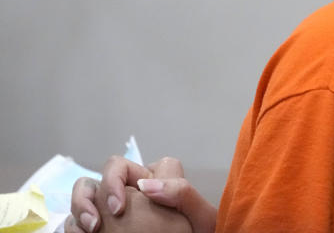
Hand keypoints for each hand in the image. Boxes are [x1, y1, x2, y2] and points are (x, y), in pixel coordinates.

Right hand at [66, 156, 203, 232]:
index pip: (127, 165)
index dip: (117, 179)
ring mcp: (113, 210)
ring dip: (79, 207)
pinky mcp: (100, 228)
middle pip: (99, 177)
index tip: (119, 207)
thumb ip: (182, 193)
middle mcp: (131, 190)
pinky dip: (73, 227)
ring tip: (90, 230)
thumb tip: (146, 185)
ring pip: (85, 193)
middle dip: (91, 195)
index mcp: (154, 181)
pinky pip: (75, 221)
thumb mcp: (200, 217)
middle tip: (97, 223)